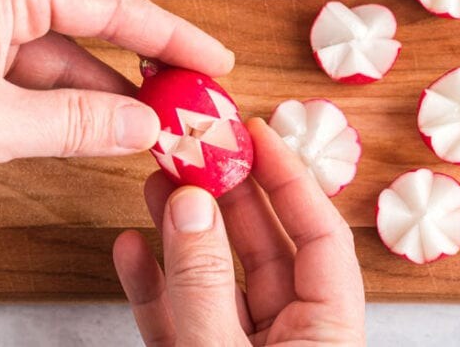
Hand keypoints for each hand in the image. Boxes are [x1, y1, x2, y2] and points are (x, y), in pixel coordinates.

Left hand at [0, 0, 233, 226]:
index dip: (168, 34)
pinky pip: (25, 81)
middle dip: (141, 58)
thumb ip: (77, 124)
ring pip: (57, 56)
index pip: (104, 0)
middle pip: (86, 18)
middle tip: (193, 91)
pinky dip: (62, 108)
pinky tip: (99, 133)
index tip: (213, 61)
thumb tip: (144, 126)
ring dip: (102, 92)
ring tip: (157, 124)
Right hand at [112, 118, 365, 345]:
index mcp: (327, 333)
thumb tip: (191, 206)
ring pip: (213, 280)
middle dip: (225, 195)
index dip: (289, 179)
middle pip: (264, 249)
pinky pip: (177, 318)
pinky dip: (152, 285)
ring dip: (182, 232)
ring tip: (157, 183)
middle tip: (197, 150)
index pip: (321, 237)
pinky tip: (131, 248)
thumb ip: (203, 285)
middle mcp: (290, 339)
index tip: (255, 133)